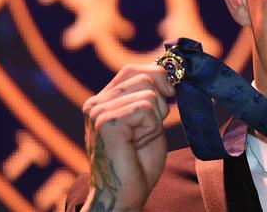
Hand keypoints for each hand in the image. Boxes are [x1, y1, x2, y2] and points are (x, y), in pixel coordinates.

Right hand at [80, 64, 175, 211]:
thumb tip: (170, 71)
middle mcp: (95, 103)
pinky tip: (138, 144)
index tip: (171, 93)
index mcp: (102, 101)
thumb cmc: (138, 163)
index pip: (133, 70)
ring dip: (156, 119)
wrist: (125, 195)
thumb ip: (151, 96)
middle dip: (160, 102)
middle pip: (144, 76)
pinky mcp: (106, 122)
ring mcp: (98, 112)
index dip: (159, 76)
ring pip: (149, 93)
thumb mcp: (148, 122)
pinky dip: (152, 128)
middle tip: (149, 130)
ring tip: (140, 140)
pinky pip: (146, 108)